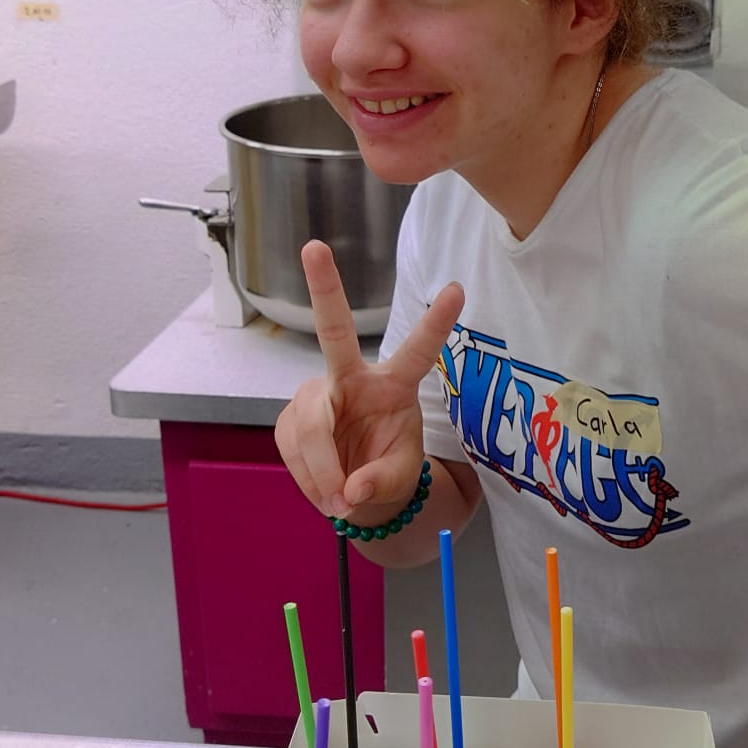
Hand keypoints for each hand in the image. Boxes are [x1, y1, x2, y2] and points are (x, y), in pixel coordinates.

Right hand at [274, 240, 463, 525]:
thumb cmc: (384, 470)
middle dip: (324, 287)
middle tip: (314, 246)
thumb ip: (380, 482)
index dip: (437, 323)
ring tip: (340, 501)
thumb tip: (352, 489)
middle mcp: (351, 377)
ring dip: (324, 472)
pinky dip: (309, 478)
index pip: (418, 351)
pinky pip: (294, 449)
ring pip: (312, 428)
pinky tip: (323, 488)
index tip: (458, 289)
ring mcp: (316, 393)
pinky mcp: (289, 416)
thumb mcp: (397, 480)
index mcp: (394, 385)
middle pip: (333, 332)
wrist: (353, 491)